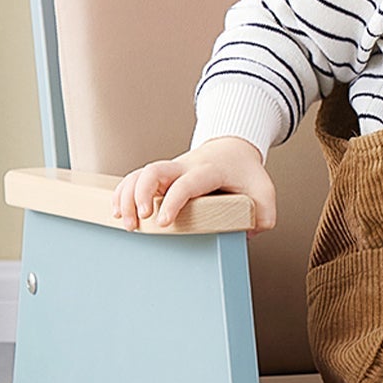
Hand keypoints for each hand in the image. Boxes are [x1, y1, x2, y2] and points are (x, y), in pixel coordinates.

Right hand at [110, 136, 278, 237]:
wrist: (232, 148)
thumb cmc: (245, 172)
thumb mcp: (264, 190)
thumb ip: (264, 214)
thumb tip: (249, 233)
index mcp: (209, 171)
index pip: (186, 183)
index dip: (173, 202)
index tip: (164, 223)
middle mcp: (184, 167)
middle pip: (154, 170)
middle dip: (141, 194)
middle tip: (140, 220)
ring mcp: (170, 170)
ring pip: (139, 174)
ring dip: (127, 197)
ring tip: (126, 223)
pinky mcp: (161, 175)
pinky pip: (134, 178)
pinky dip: (122, 193)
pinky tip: (118, 212)